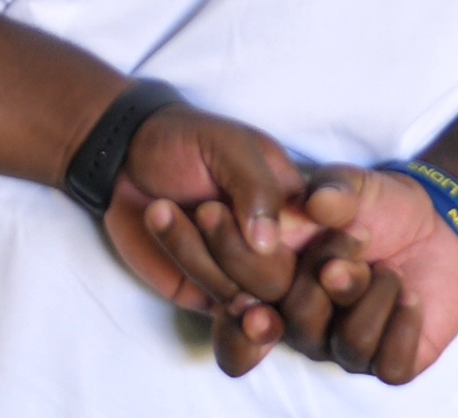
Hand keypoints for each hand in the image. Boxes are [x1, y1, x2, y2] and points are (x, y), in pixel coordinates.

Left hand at [99, 106, 307, 374]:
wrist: (125, 159)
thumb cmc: (188, 140)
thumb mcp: (229, 146)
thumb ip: (256, 188)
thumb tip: (268, 245)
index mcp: (301, 209)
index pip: (332, 244)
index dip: (327, 255)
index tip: (294, 240)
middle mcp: (282, 249)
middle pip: (285, 279)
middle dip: (239, 252)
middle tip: (205, 208)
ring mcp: (247, 276)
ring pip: (248, 299)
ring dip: (204, 259)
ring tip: (164, 209)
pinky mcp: (212, 294)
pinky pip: (222, 317)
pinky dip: (203, 292)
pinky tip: (182, 259)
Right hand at [268, 167, 457, 385]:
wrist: (432, 224)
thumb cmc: (376, 206)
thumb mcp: (352, 184)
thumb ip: (331, 189)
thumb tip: (318, 204)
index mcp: (277, 285)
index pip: (244, 309)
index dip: (248, 298)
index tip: (273, 257)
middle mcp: (303, 325)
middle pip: (298, 322)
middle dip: (333, 270)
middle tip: (360, 235)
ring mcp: (345, 348)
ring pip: (351, 344)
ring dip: (376, 294)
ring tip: (391, 270)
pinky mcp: (391, 360)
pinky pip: (392, 365)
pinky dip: (405, 326)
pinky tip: (412, 295)